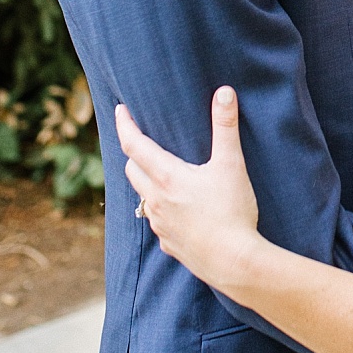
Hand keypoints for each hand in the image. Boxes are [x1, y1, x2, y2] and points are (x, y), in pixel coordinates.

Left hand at [117, 90, 264, 289]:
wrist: (232, 260)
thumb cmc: (232, 211)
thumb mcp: (232, 165)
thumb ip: (226, 127)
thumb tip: (223, 92)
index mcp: (166, 177)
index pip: (134, 144)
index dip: (124, 125)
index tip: (120, 110)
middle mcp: (155, 200)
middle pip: (132, 170)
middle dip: (134, 154)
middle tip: (143, 141)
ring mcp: (159, 223)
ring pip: (142, 196)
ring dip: (146, 182)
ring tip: (161, 175)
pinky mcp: (168, 243)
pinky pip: (157, 221)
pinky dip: (161, 209)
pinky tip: (178, 210)